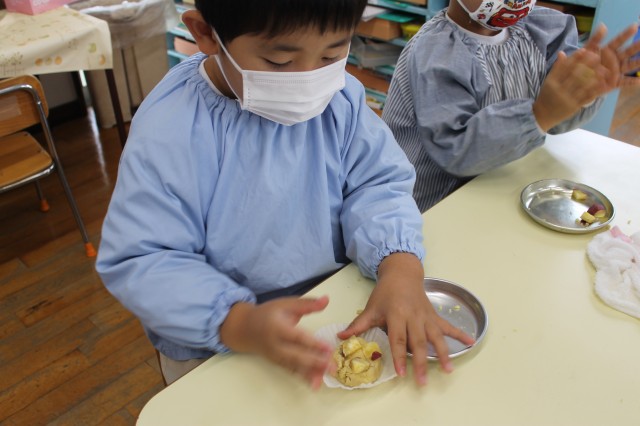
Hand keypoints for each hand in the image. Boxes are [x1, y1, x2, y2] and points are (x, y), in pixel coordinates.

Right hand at [219, 296, 333, 389]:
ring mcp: (275, 356)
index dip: (313, 344)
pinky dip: (302, 376)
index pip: (297, 337)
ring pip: (293, 366)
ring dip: (309, 373)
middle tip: (332, 368)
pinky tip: (315, 382)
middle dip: (314, 363)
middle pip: (296, 355)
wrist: (244, 328)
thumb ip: (307, 304)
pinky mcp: (276, 362)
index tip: (328, 348)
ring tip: (323, 380)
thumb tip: (327, 300)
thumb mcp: (286, 304)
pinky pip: (290, 370)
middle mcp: (275, 344)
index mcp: (277, 327)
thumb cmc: (268, 313)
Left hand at [337, 253, 474, 386]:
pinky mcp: (434, 315)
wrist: (402, 273)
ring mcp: (426, 316)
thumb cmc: (385, 292)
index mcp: (397, 314)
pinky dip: (460, 334)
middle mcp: (414, 316)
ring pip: (436, 337)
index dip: (400, 356)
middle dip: (422, 363)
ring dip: (444, 354)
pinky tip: (471, 342)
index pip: (399, 339)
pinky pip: (448, 325)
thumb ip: (359, 324)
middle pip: (419, 342)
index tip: (402, 373)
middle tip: (423, 381)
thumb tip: (341, 336)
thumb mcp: (371, 307)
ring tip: (449, 370)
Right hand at [533, 48, 606, 131]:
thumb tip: (562, 52)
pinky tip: (603, 84)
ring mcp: (566, 99)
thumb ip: (556, 68)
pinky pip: (586, 98)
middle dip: (586, 65)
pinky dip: (595, 91)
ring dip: (594, 77)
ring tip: (603, 69)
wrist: (542, 116)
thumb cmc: (547, 96)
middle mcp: (559, 90)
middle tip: (597, 56)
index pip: (564, 68)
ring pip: (582, 86)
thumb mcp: (548, 81)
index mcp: (551, 82)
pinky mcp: (574, 107)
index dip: (574, 58)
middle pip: (574, 75)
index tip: (584, 50)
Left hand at [584, 23, 639, 89]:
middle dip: (637, 46)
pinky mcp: (614, 82)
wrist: (576, 80)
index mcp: (608, 50)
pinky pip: (624, 82)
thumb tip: (603, 25)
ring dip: (638, 62)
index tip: (635, 26)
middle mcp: (614, 59)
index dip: (626, 34)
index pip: (619, 40)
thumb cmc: (581, 63)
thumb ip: (595, 39)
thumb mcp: (586, 50)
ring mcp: (616, 71)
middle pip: (628, 52)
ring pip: (630, 65)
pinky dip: (632, 82)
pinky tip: (639, 81)